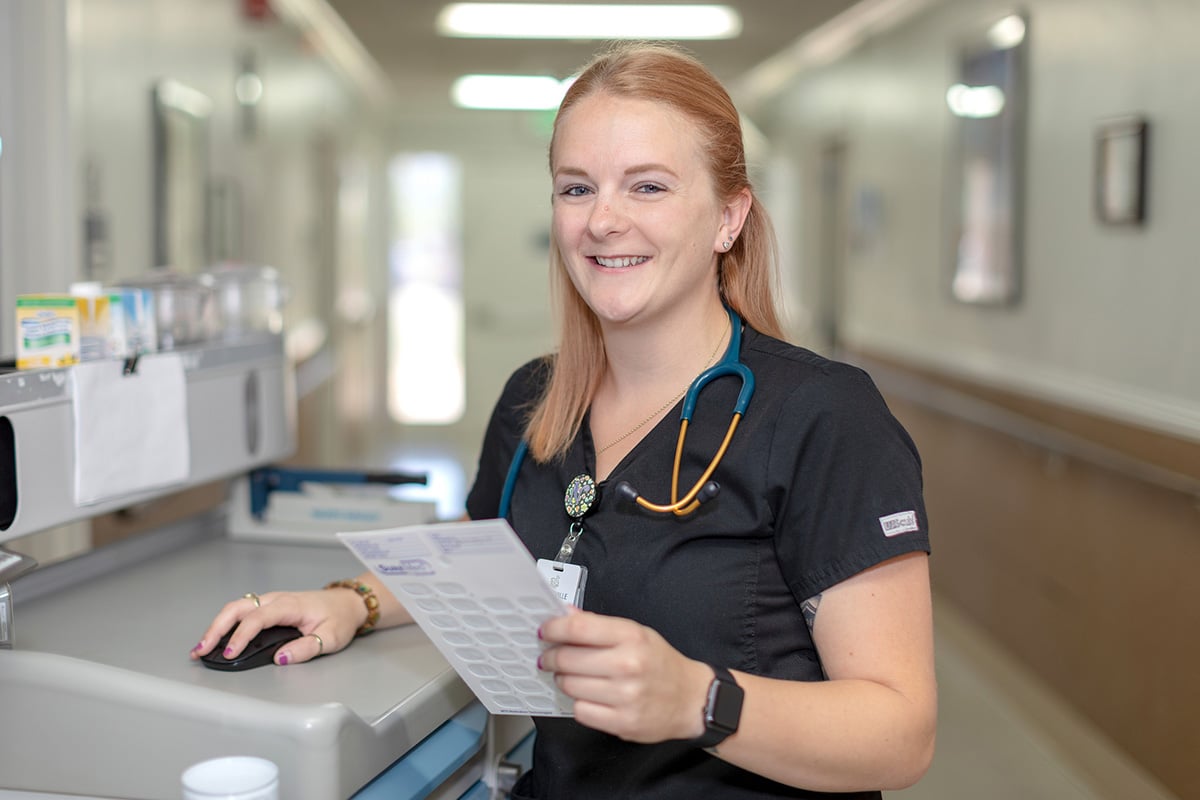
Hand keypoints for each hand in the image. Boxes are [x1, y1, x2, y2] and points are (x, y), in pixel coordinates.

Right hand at [188, 587, 366, 665]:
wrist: (347, 602)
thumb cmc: (339, 618)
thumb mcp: (331, 637)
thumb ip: (306, 648)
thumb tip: (280, 658)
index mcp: (290, 605)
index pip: (258, 618)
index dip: (241, 636)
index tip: (229, 654)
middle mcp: (276, 599)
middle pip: (238, 608)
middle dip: (216, 628)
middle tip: (202, 650)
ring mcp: (271, 601)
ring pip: (236, 607)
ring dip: (217, 625)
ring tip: (202, 647)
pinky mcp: (269, 606)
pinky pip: (243, 611)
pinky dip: (226, 623)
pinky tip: (218, 638)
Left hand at [536, 609, 712, 742]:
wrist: (691, 699)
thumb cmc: (661, 664)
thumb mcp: (637, 633)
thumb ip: (599, 625)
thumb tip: (565, 614)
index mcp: (631, 637)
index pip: (578, 628)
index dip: (554, 629)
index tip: (545, 631)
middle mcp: (628, 665)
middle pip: (568, 658)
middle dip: (552, 657)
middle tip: (551, 657)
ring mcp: (625, 696)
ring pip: (570, 686)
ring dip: (564, 680)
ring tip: (572, 676)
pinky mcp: (622, 722)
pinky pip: (580, 712)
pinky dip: (579, 703)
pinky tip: (588, 696)